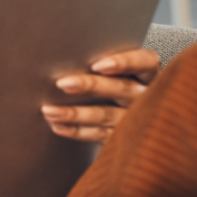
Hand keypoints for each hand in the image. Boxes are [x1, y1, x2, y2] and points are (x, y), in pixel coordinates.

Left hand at [41, 48, 159, 142]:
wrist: (135, 125)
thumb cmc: (114, 86)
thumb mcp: (116, 73)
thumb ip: (99, 66)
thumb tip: (63, 58)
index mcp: (148, 74)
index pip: (145, 62)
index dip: (124, 62)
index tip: (98, 65)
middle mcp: (146, 96)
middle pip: (122, 88)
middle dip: (91, 85)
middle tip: (62, 83)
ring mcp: (137, 120)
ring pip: (107, 114)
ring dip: (75, 113)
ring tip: (49, 110)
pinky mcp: (124, 139)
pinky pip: (99, 135)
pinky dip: (76, 131)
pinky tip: (57, 126)